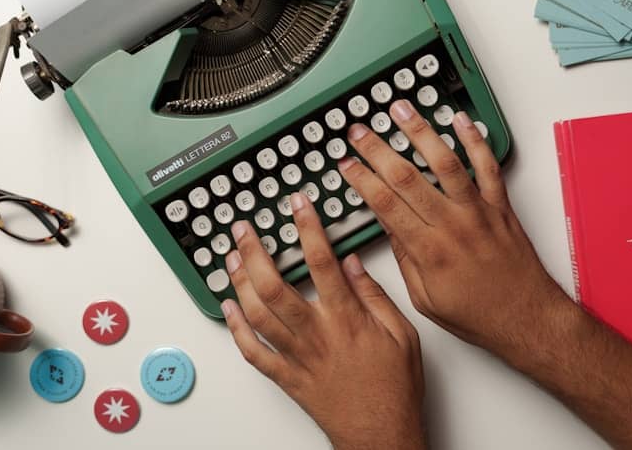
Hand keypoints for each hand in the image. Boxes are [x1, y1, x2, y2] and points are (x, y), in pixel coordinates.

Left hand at [222, 193, 426, 449]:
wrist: (381, 434)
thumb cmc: (394, 388)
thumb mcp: (402, 334)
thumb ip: (374, 295)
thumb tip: (352, 263)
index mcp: (346, 319)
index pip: (321, 262)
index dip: (307, 227)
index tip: (297, 204)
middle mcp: (316, 334)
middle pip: (274, 285)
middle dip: (254, 252)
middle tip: (242, 229)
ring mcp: (296, 356)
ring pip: (257, 314)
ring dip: (239, 282)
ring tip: (231, 257)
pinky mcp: (286, 377)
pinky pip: (253, 352)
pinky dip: (236, 328)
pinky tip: (229, 307)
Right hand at [338, 101, 566, 357]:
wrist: (526, 319)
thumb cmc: (478, 315)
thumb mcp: (425, 298)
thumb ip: (405, 258)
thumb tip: (387, 224)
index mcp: (429, 251)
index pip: (385, 204)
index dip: (362, 180)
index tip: (346, 164)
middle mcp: (452, 225)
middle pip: (407, 177)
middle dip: (378, 149)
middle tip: (359, 131)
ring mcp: (478, 212)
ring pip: (445, 162)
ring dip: (420, 132)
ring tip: (401, 109)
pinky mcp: (500, 206)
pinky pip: (487, 167)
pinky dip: (475, 140)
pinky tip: (459, 120)